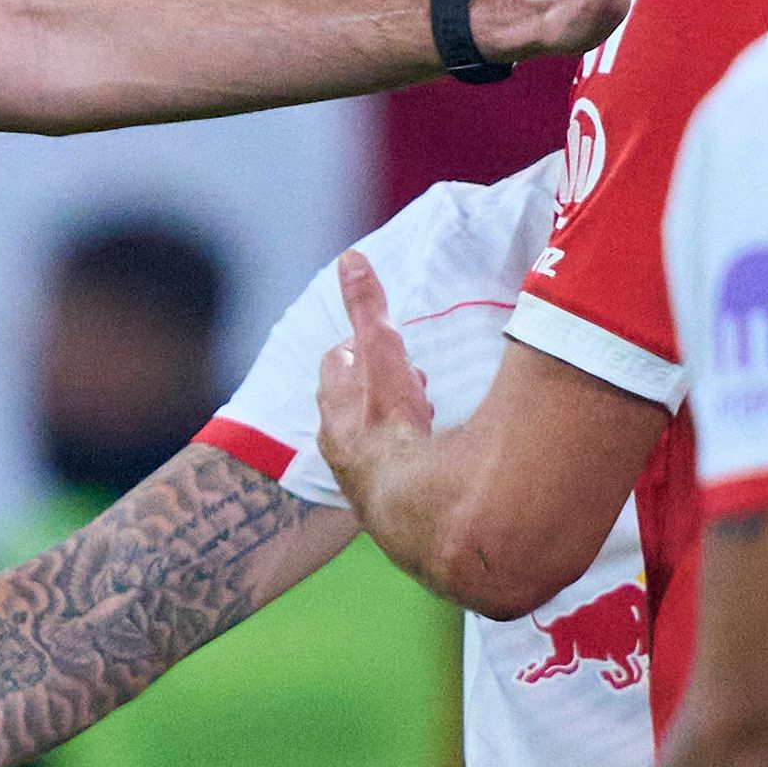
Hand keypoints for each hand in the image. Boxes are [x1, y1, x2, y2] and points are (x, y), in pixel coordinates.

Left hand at [313, 251, 435, 508]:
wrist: (406, 509)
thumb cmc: (388, 427)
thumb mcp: (380, 355)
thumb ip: (367, 308)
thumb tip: (349, 257)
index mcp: (337, 401)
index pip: (341, 357)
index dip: (363, 345)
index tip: (388, 341)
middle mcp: (339, 438)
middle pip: (355, 398)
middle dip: (381, 385)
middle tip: (415, 381)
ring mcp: (359, 470)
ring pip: (371, 435)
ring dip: (394, 422)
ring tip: (425, 418)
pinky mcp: (382, 498)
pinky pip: (390, 469)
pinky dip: (406, 457)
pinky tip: (430, 460)